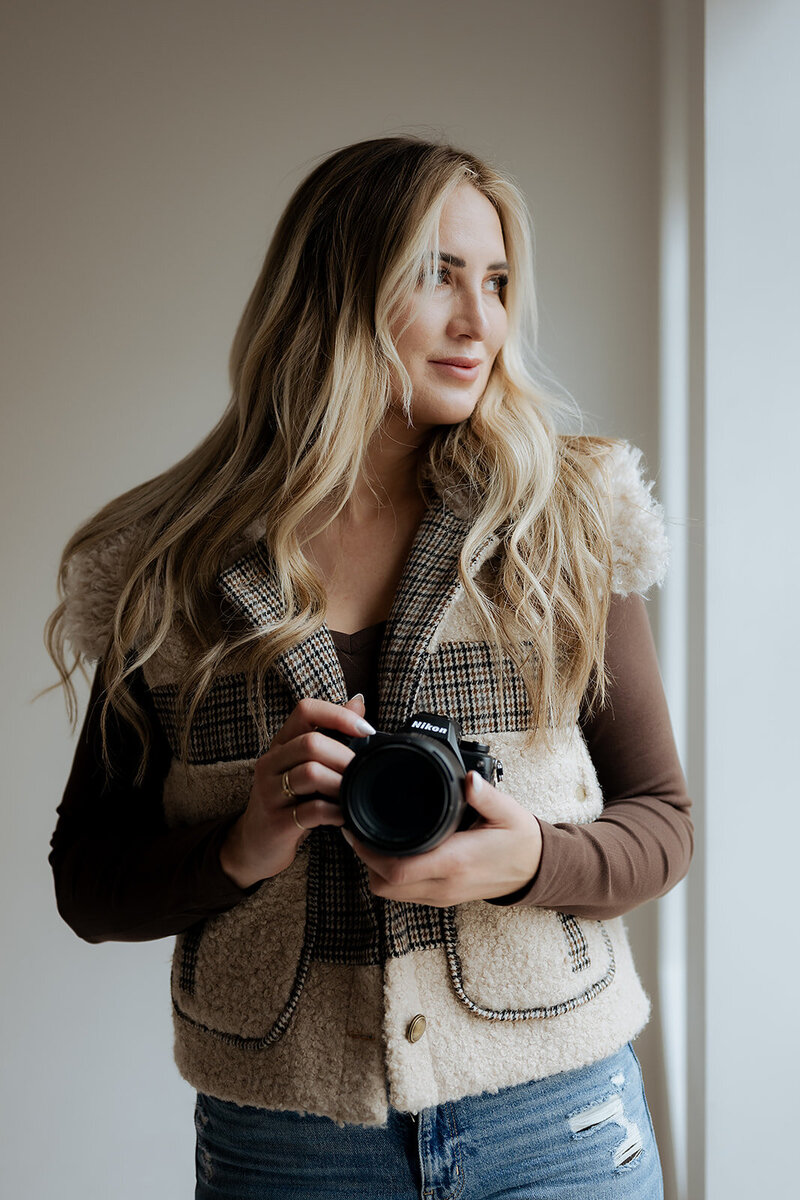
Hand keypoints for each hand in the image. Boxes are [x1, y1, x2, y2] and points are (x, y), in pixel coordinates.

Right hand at [219, 694, 373, 888]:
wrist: (254, 845)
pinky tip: (343, 816)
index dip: (338, 714)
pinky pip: (312, 810)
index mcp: (280, 743)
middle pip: (311, 743)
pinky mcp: (276, 822)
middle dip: (345, 756)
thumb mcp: (303, 764)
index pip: (305, 709)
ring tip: (355, 793)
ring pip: (311, 774)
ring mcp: (269, 792)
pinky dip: (335, 812)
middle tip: (364, 770)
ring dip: (342, 783)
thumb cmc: (287, 800)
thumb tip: (358, 703)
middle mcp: (270, 763)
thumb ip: (330, 734)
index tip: (366, 730)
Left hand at [341, 771, 542, 906]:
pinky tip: (390, 851)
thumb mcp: (508, 812)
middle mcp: (444, 884)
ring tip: (371, 837)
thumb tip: (469, 778)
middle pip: (385, 884)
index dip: (370, 851)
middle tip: (358, 828)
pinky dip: (389, 875)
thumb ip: (486, 795)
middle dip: (365, 858)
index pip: (399, 868)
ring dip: (374, 868)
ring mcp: (442, 895)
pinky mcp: (442, 897)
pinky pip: (403, 892)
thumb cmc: (520, 841)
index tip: (357, 827)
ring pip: (390, 891)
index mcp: (456, 862)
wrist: (536, 871)